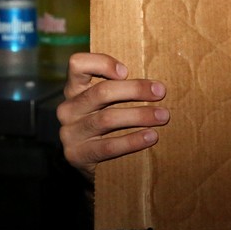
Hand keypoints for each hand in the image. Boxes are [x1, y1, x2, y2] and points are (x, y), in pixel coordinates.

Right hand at [56, 52, 169, 181]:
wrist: (92, 166)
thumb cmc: (106, 126)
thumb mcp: (105, 104)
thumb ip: (119, 89)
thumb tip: (155, 82)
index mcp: (74, 89)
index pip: (77, 64)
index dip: (101, 63)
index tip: (126, 71)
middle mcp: (68, 109)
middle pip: (100, 92)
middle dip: (134, 89)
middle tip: (160, 92)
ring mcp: (70, 133)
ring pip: (107, 118)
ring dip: (139, 115)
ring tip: (162, 116)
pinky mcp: (77, 155)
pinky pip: (109, 146)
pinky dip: (132, 140)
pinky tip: (150, 137)